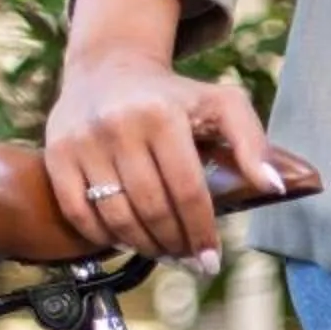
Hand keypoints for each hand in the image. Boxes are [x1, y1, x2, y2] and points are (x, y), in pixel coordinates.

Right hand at [45, 0, 280, 271]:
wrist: (108, 68)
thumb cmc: (175, 96)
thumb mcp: (223, 105)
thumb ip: (253, 143)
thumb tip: (274, 187)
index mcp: (162, 114)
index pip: (188, 191)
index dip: (202, 232)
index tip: (211, 260)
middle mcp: (118, 124)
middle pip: (153, 209)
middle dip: (176, 244)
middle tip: (189, 259)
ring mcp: (82, 140)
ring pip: (116, 216)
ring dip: (145, 246)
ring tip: (164, 252)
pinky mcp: (56, 152)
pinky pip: (78, 211)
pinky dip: (103, 236)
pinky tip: (126, 240)